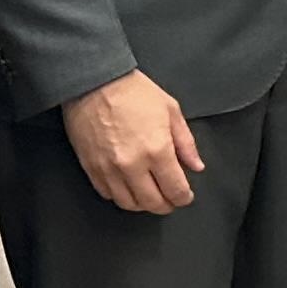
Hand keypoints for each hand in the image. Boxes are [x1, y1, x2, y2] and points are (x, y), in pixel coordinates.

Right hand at [63, 69, 203, 214]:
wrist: (94, 82)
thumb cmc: (133, 92)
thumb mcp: (171, 110)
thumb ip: (186, 143)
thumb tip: (196, 166)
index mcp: (157, 150)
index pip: (175, 190)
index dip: (184, 197)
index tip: (185, 196)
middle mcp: (133, 165)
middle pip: (152, 203)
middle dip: (166, 205)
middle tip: (171, 199)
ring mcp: (109, 169)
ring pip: (128, 203)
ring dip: (143, 204)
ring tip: (150, 195)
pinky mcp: (91, 168)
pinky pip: (107, 193)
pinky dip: (121, 195)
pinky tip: (129, 187)